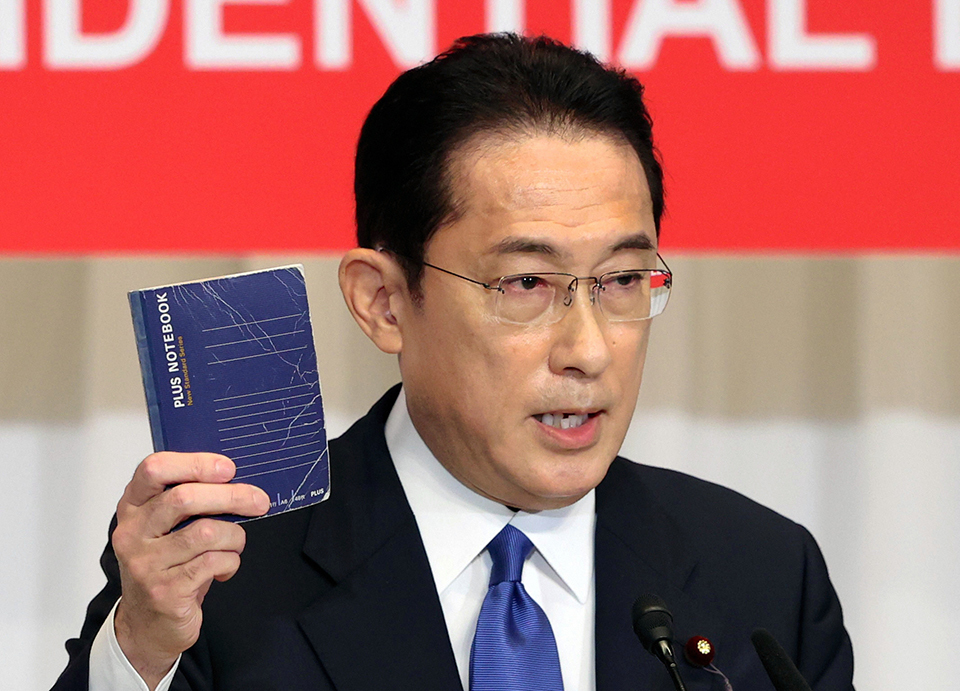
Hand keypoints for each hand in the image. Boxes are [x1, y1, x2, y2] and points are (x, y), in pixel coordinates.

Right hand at [111, 452, 268, 688]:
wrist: (148, 625)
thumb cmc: (166, 566)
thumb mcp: (167, 528)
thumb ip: (188, 501)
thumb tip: (236, 479)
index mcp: (133, 507)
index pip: (153, 469)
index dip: (195, 463)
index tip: (227, 468)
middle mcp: (132, 533)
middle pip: (184, 498)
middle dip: (231, 496)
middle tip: (259, 501)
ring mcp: (145, 564)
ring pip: (205, 532)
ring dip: (234, 536)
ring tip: (235, 544)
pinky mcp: (165, 591)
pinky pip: (213, 562)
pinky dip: (230, 561)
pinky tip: (225, 568)